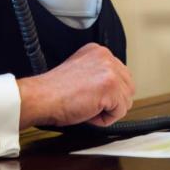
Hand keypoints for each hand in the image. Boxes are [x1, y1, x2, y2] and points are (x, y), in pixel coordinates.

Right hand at [16, 43, 134, 128]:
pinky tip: (88, 111)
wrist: (42, 98)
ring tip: (87, 106)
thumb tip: (115, 88)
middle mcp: (105, 56)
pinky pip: (119, 112)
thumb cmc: (54, 91)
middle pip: (128, 87)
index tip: (91, 94)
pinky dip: (105, 119)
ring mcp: (109, 70)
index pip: (121, 75)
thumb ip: (98, 73)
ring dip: (108, 110)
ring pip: (125, 101)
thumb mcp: (80, 71)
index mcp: (97, 51)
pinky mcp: (111, 87)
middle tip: (89, 102)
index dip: (107, 92)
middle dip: (112, 101)